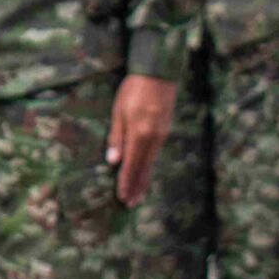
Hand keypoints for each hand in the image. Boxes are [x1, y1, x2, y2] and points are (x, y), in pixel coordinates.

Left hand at [104, 73, 177, 206]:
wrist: (158, 74)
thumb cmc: (133, 89)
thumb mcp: (119, 111)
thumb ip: (117, 137)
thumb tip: (113, 162)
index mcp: (140, 135)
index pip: (132, 166)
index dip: (126, 183)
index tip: (122, 198)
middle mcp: (153, 139)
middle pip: (144, 169)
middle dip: (136, 187)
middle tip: (131, 204)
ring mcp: (161, 135)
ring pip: (151, 163)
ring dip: (144, 180)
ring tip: (139, 195)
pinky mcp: (165, 131)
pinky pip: (156, 154)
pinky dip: (150, 167)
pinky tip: (146, 172)